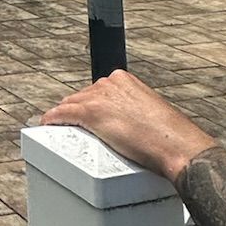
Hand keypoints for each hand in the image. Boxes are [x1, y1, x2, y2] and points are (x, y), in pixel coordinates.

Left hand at [40, 70, 216, 182]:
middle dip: (77, 111)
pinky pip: (62, 114)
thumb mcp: (150, 113)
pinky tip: (47, 124)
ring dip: (64, 117)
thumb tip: (127, 124)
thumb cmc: (170, 136)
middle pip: (81, 96)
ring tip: (60, 130)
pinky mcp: (91, 113)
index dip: (90, 105)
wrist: (178, 146)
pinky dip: (53, 120)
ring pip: (70, 105)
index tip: (89, 116)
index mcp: (125, 80)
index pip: (97, 90)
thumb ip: (134, 112)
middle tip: (75, 128)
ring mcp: (99, 97)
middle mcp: (110, 83)